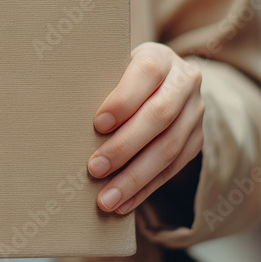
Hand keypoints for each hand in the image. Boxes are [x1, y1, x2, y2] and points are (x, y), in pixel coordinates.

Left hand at [88, 42, 204, 214]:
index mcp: (160, 57)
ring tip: (106, 199)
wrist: (163, 82)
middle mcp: (185, 82)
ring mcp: (195, 113)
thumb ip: (99, 83)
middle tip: (95, 168)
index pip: (146, 74)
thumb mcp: (112, 67)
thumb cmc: (121, 77)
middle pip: (159, 116)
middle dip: (125, 146)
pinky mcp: (196, 140)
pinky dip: (146, 189)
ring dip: (135, 178)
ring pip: (169, 148)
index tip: (98, 124)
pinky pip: (173, 169)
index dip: (123, 100)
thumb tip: (64, 120)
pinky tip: (123, 204)